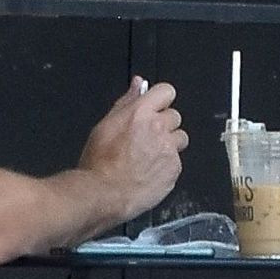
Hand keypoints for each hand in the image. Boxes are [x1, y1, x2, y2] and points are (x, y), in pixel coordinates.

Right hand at [79, 78, 187, 223]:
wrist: (103, 194)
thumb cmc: (99, 163)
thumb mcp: (105, 125)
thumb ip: (126, 102)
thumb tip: (138, 84)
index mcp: (140, 112)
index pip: (166, 91)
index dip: (160, 100)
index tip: (155, 107)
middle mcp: (158, 128)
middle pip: (174, 116)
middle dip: (163, 124)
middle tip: (147, 138)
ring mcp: (169, 149)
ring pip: (180, 138)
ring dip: (169, 144)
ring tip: (150, 156)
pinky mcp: (174, 169)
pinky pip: (178, 161)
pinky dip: (167, 165)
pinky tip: (150, 171)